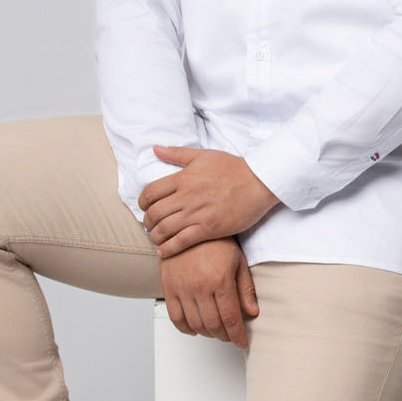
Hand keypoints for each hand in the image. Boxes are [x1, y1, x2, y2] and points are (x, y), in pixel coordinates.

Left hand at [140, 146, 279, 255]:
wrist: (259, 182)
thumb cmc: (234, 168)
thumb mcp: (203, 155)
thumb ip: (177, 153)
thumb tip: (155, 148)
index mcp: (183, 178)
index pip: (150, 192)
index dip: (142, 203)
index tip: (144, 208)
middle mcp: (186, 196)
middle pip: (154, 213)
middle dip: (147, 222)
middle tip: (149, 225)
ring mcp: (197, 214)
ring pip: (164, 229)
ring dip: (155, 236)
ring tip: (156, 238)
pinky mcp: (209, 229)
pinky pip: (181, 242)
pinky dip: (168, 249)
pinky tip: (163, 252)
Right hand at [160, 239, 259, 347]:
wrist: (188, 226)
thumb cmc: (215, 242)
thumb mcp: (238, 261)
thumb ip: (245, 288)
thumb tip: (252, 312)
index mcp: (220, 280)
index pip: (230, 318)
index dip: (237, 335)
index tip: (241, 342)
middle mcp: (200, 286)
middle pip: (213, 325)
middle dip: (224, 336)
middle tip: (230, 336)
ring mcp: (183, 288)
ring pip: (195, 324)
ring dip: (207, 333)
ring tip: (215, 331)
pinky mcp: (169, 287)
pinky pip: (175, 317)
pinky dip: (186, 328)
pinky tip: (195, 328)